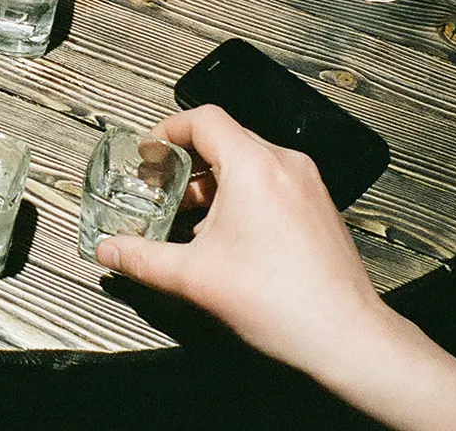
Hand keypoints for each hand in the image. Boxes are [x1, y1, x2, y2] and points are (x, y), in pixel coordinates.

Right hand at [95, 105, 391, 375]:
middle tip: (159, 186)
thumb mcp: (194, 278)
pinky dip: (241, 195)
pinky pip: (271, 182)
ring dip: (212, 181)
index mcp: (254, 167)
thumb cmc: (283, 303)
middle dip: (186, 162)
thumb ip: (143, 259)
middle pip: (225, 139)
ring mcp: (306, 185)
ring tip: (188, 216)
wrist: (345, 335)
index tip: (149, 150)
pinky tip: (225, 235)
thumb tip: (110, 251)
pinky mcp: (317, 206)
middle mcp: (285, 166)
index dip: (168, 130)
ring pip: (248, 162)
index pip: (203, 119)